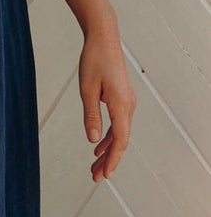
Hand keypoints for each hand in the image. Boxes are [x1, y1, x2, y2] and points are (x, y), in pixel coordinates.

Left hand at [80, 25, 135, 181]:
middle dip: (109, 160)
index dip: (113, 160)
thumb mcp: (87, 90)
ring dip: (108, 151)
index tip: (105, 175)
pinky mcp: (121, 99)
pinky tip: (98, 146)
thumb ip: (91, 115)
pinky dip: (108, 137)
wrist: (104, 39)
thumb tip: (92, 139)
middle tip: (95, 177)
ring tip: (95, 166)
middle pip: (121, 140)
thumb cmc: (93, 61)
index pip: (120, 140)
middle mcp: (128, 106)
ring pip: (119, 133)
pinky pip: (118, 124)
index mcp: (121, 105)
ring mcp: (126, 103)